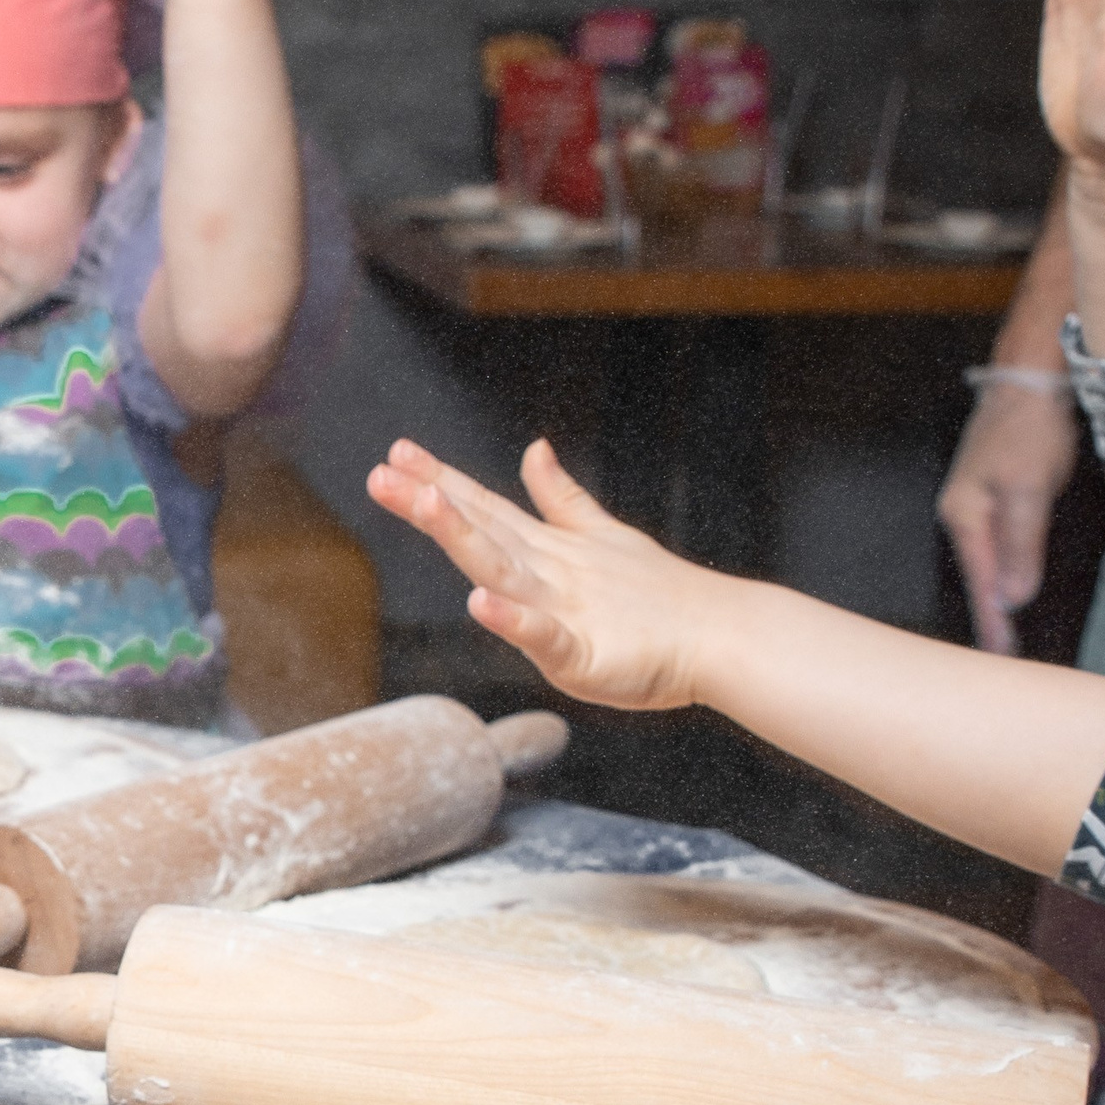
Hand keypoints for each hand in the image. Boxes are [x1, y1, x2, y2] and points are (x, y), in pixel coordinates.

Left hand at [368, 435, 712, 709]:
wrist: (719, 634)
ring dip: (464, 538)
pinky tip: (482, 604)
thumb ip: (561, 499)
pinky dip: (514, 620)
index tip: (396, 454)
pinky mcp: (582, 655)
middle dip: (432, 503)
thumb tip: (536, 450)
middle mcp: (548, 572)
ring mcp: (565, 609)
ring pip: (503, 571)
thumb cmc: (658, 594)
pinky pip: (544, 636)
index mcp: (546, 552)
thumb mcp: (600, 538)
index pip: (484, 510)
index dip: (440, 482)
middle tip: (384, 473)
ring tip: (426, 506)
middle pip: (482, 532)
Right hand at [936, 380, 1077, 654]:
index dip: (992, 621)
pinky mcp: (989, 496)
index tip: (1000, 656)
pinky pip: (993, 545)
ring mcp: (973, 504)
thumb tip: (1012, 598)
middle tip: (1001, 656)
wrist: (1029, 383)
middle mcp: (961, 514)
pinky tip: (1007, 585)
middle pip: (975, 576)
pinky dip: (1000, 571)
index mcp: (964, 516)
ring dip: (993, 596)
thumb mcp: (1030, 489)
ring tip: (1002, 633)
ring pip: (983, 562)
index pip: (980, 581)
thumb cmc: (1029, 431)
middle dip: (987, 617)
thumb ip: (1021, 545)